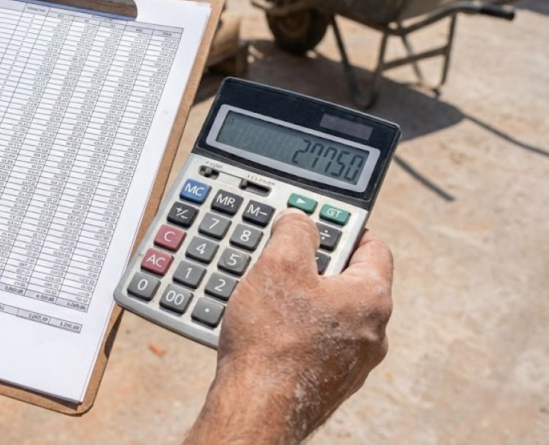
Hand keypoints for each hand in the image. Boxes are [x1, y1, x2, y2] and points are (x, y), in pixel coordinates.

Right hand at [187, 209, 392, 443]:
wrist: (257, 408)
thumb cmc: (272, 342)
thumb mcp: (280, 264)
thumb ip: (296, 231)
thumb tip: (301, 220)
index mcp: (372, 299)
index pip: (371, 245)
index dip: (341, 227)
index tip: (315, 222)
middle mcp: (372, 333)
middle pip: (345, 280)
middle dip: (311, 264)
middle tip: (278, 259)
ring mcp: (352, 363)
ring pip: (327, 314)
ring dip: (297, 299)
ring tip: (262, 296)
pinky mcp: (328, 382)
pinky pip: (313, 342)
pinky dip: (291, 331)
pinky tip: (261, 330)